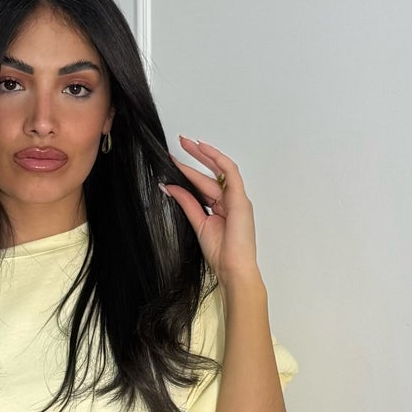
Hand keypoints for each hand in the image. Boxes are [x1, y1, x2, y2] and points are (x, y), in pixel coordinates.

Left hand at [160, 135, 260, 285]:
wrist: (233, 268)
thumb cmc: (222, 253)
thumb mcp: (198, 223)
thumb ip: (187, 203)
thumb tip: (170, 187)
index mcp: (222, 208)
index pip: (203, 184)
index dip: (188, 171)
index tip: (172, 161)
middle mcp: (231, 201)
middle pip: (212, 173)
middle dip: (196, 157)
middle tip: (181, 142)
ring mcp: (238, 199)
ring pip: (221, 170)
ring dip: (205, 155)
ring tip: (188, 143)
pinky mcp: (241, 200)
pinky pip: (231, 173)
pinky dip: (218, 160)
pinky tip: (205, 150)